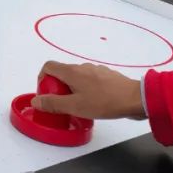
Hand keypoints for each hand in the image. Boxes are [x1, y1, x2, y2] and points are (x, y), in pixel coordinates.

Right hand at [30, 61, 146, 120]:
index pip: (48, 66)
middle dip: (58, 87)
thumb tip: (36, 101)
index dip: (42, 78)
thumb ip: (53, 103)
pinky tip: (96, 103)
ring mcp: (97, 70)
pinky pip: (91, 80)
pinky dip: (87, 89)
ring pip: (77, 77)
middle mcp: (83, 67)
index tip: (46, 94)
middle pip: (63, 72)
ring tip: (81, 106)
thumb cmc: (104, 102)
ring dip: (73, 89)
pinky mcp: (108, 76)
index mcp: (72, 71)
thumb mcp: (75, 106)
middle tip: (64, 104)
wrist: (136, 99)